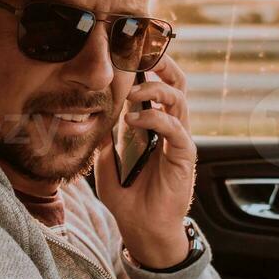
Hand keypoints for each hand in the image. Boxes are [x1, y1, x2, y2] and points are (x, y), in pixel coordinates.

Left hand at [94, 56, 195, 268]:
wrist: (142, 228)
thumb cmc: (127, 197)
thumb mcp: (105, 162)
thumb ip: (104, 137)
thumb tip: (94, 114)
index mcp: (154, 126)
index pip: (158, 86)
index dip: (149, 67)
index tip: (131, 50)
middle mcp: (170, 128)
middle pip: (177, 83)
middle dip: (163, 64)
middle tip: (143, 53)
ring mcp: (179, 139)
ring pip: (178, 99)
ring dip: (154, 90)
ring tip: (130, 92)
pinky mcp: (184, 155)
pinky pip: (174, 128)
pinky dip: (154, 118)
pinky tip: (133, 120)